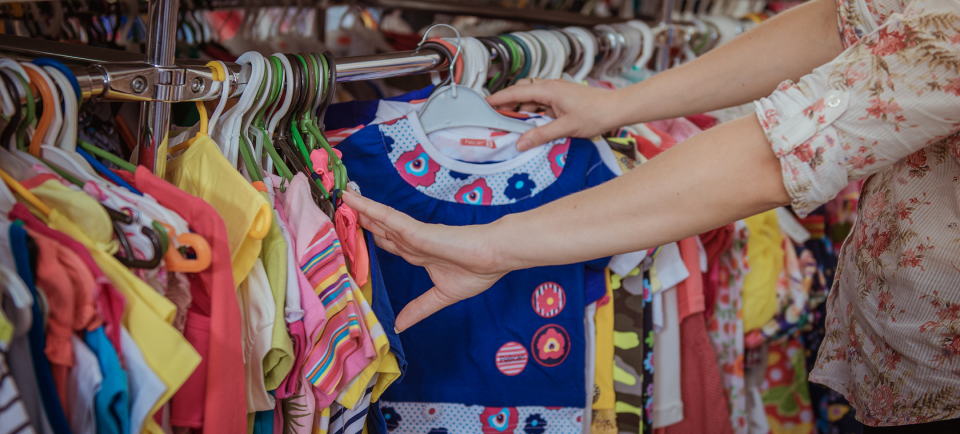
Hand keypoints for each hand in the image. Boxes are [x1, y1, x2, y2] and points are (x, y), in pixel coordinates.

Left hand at [341, 191, 509, 331]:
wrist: (495, 257)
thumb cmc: (478, 272)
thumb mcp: (441, 297)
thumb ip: (419, 309)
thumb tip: (399, 327)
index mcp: (420, 254)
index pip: (391, 245)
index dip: (373, 239)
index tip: (356, 236)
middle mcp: (413, 241)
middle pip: (380, 229)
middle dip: (361, 221)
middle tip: (338, 211)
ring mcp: (413, 234)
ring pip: (379, 220)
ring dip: (359, 209)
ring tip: (340, 197)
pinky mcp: (415, 230)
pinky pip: (386, 217)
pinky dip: (368, 208)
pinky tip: (352, 199)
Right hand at [486, 79, 620, 150]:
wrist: (617, 109)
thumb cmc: (595, 114)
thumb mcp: (565, 128)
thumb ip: (541, 135)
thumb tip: (520, 143)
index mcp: (548, 89)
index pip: (516, 93)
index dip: (498, 99)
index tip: (483, 104)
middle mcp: (550, 88)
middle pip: (521, 94)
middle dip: (508, 106)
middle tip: (496, 120)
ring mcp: (556, 93)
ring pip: (531, 101)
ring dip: (522, 113)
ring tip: (512, 128)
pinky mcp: (562, 100)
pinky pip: (541, 106)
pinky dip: (533, 115)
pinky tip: (532, 127)